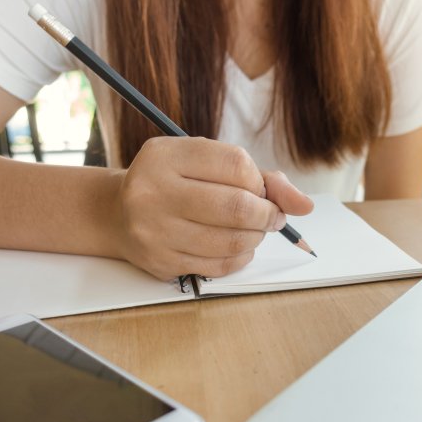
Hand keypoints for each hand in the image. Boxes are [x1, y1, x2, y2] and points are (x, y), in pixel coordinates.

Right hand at [113, 137, 312, 279]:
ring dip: (256, 237)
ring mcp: (154, 230)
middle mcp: (153, 191)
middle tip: (271, 216)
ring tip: (253, 230)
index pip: (237, 165)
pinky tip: (236, 246)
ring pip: (232, 240)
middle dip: (268, 214)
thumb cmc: (174, 183)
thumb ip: (259, 177)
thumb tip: (304, 205)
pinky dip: (240, 256)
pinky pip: (220, 265)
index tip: (261, 190)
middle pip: (238, 207)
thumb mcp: (205, 163)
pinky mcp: (160, 262)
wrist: (118, 214)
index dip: (260, 181)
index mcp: (166, 155)